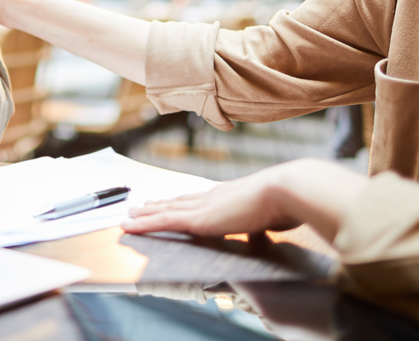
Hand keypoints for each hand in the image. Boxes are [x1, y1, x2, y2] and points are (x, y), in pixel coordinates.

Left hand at [123, 159, 366, 241]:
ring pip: (166, 210)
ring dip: (146, 213)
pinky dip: (144, 224)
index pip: (199, 198)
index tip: (171, 201)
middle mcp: (213, 196)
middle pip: (178, 200)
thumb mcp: (273, 213)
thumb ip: (265, 220)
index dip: (183, 200)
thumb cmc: (288, 201)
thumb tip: (268, 227)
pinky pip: (163, 222)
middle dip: (158, 204)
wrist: (287, 190)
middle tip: (140, 206)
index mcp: (230, 194)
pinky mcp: (198, 219)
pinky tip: (130, 225)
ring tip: (130, 214)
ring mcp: (204, 206)